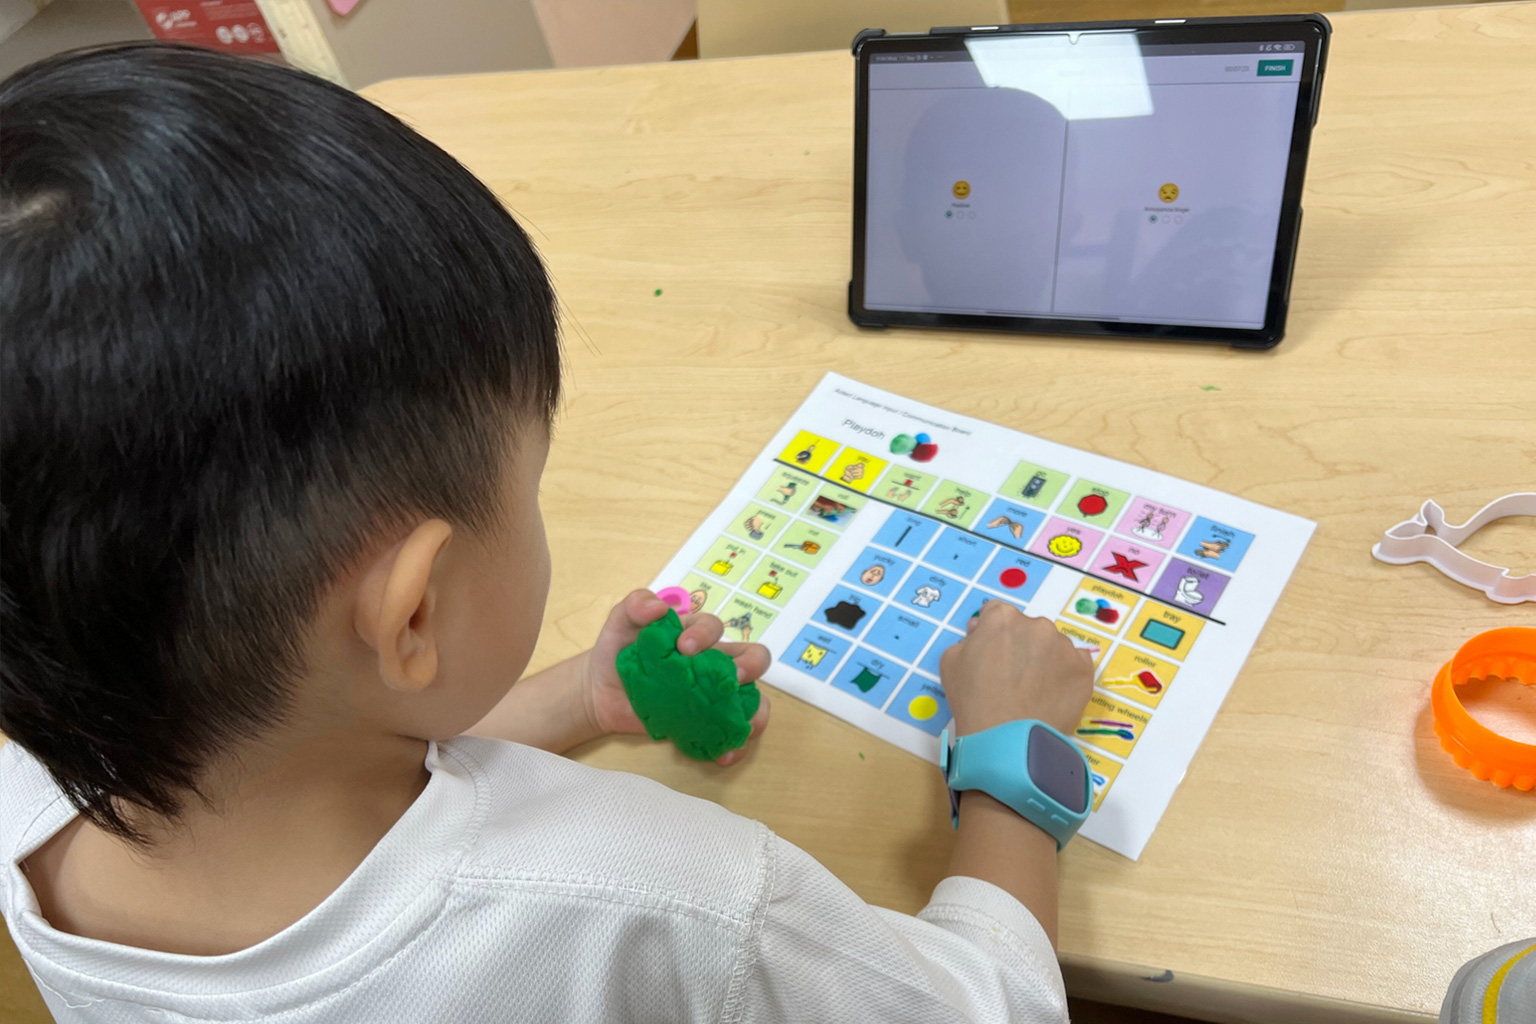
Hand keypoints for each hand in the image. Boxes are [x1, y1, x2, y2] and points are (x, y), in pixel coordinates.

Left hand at [582, 589, 770, 764]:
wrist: (601, 692)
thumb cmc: (617, 650)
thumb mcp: (620, 620)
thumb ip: (636, 605)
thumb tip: (659, 607)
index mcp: (696, 634)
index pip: (715, 627)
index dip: (706, 634)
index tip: (684, 648)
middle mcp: (714, 662)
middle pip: (753, 657)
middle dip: (751, 665)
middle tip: (731, 678)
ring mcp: (713, 695)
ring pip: (753, 698)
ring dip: (755, 711)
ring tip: (744, 725)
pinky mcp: (706, 722)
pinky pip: (732, 732)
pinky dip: (736, 745)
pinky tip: (724, 755)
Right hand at [939, 602, 1092, 736]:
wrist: (1006, 739)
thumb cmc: (973, 701)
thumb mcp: (951, 662)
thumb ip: (968, 639)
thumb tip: (981, 631)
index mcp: (1002, 618)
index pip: (997, 613)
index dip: (993, 633)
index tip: (993, 652)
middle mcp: (1037, 625)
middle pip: (1028, 629)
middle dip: (1021, 645)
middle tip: (1012, 676)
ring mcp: (1064, 646)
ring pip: (1053, 646)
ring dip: (1045, 659)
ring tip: (1033, 690)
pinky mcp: (1083, 669)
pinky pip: (1076, 663)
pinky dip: (1066, 673)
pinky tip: (1052, 693)